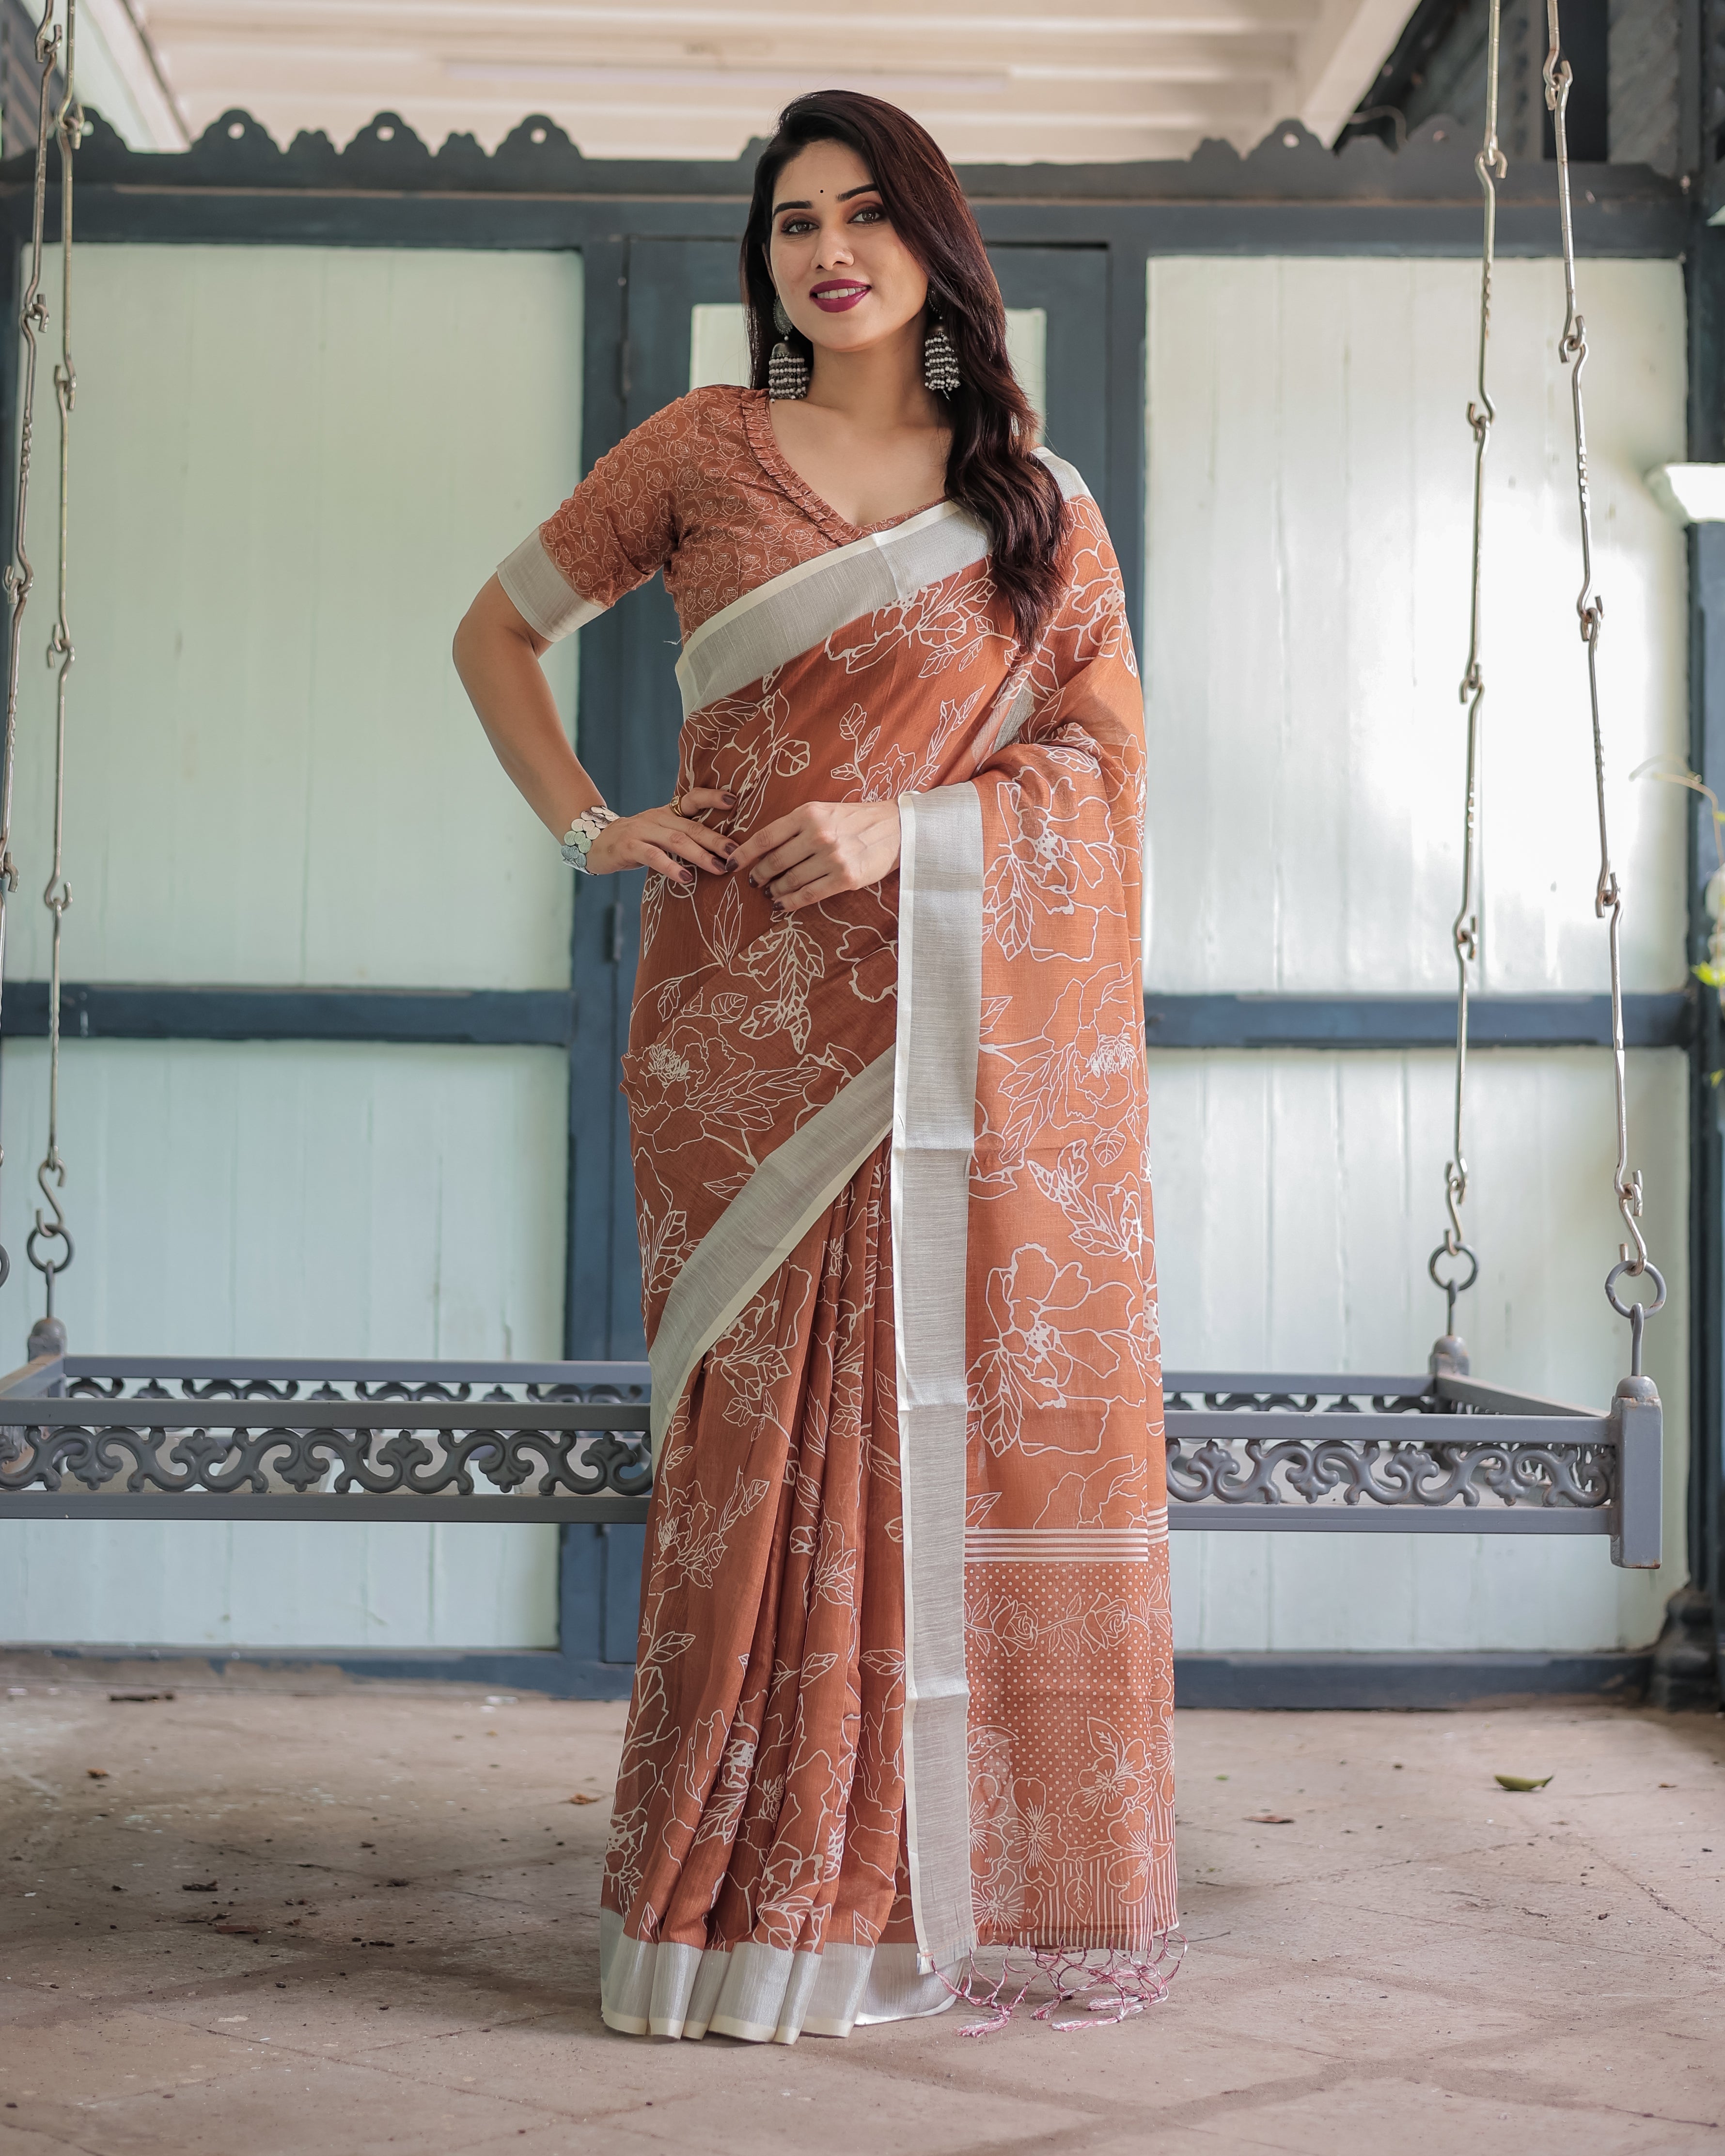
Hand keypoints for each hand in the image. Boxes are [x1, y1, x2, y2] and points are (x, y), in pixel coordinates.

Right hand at [585, 787, 736, 884]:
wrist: (595, 843)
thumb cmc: (635, 842)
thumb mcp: (659, 832)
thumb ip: (682, 835)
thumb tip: (720, 849)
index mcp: (667, 812)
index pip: (692, 799)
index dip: (712, 798)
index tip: (734, 802)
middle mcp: (656, 818)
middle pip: (691, 826)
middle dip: (716, 840)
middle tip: (736, 853)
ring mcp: (642, 831)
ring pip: (675, 840)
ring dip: (700, 855)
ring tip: (718, 868)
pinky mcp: (629, 847)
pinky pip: (653, 856)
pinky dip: (671, 866)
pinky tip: (686, 877)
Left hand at [730, 799, 901, 912]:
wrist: (896, 828)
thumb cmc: (855, 819)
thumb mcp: (823, 811)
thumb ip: (795, 826)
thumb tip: (764, 848)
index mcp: (808, 814)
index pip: (765, 837)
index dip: (744, 854)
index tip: (730, 865)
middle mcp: (818, 835)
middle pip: (774, 862)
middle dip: (758, 875)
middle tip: (753, 882)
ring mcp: (832, 858)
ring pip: (789, 880)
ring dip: (773, 890)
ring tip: (769, 892)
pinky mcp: (845, 878)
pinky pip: (808, 895)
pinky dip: (790, 902)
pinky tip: (781, 905)